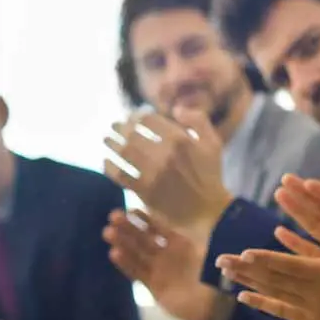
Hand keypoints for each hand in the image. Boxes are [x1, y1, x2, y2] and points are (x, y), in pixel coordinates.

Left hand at [103, 107, 234, 238]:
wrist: (208, 211)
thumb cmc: (210, 175)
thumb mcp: (213, 143)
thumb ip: (198, 120)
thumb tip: (175, 108)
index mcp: (180, 140)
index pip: (148, 120)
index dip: (136, 116)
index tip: (132, 117)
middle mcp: (164, 155)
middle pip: (132, 134)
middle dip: (120, 127)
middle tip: (113, 126)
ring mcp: (153, 174)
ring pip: (123, 153)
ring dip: (111, 144)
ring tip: (106, 139)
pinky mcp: (144, 191)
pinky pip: (120, 175)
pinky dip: (110, 167)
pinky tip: (106, 162)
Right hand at [104, 209, 219, 319]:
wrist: (212, 306)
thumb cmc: (214, 278)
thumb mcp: (208, 255)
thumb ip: (197, 239)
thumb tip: (196, 216)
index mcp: (181, 244)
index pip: (159, 228)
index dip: (146, 219)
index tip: (131, 209)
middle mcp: (167, 255)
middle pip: (144, 238)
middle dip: (129, 227)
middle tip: (113, 216)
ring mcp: (159, 270)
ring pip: (137, 253)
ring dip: (123, 243)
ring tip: (108, 232)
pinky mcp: (153, 285)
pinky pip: (137, 272)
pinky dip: (126, 263)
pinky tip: (114, 253)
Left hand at [217, 217, 319, 319]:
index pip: (290, 266)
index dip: (265, 260)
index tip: (242, 253)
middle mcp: (315, 294)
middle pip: (273, 279)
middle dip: (246, 269)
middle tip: (220, 260)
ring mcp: (312, 309)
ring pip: (273, 293)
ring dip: (248, 283)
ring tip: (225, 273)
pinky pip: (282, 311)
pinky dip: (262, 304)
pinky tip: (244, 298)